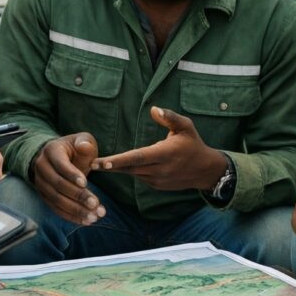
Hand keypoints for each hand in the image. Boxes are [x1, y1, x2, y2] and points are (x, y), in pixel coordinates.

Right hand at [31, 132, 103, 224]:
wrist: (58, 156)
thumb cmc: (75, 148)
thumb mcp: (82, 140)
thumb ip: (85, 143)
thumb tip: (85, 147)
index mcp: (51, 151)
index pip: (60, 164)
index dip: (72, 174)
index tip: (86, 183)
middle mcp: (42, 167)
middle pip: (58, 184)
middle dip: (77, 196)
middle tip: (95, 204)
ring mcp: (40, 183)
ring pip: (56, 199)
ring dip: (75, 210)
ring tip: (94, 216)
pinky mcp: (44, 196)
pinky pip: (56, 208)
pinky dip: (71, 216)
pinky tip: (86, 221)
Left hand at [90, 107, 224, 191]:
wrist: (205, 170)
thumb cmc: (193, 143)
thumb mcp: (186, 126)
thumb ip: (169, 117)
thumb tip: (153, 109)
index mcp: (166, 153)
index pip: (138, 157)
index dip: (120, 160)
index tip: (103, 161)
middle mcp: (161, 169)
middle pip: (130, 168)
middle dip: (110, 166)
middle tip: (90, 164)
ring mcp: (158, 180)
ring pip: (133, 174)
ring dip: (116, 169)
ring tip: (97, 165)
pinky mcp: (156, 186)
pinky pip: (139, 177)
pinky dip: (128, 171)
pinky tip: (117, 166)